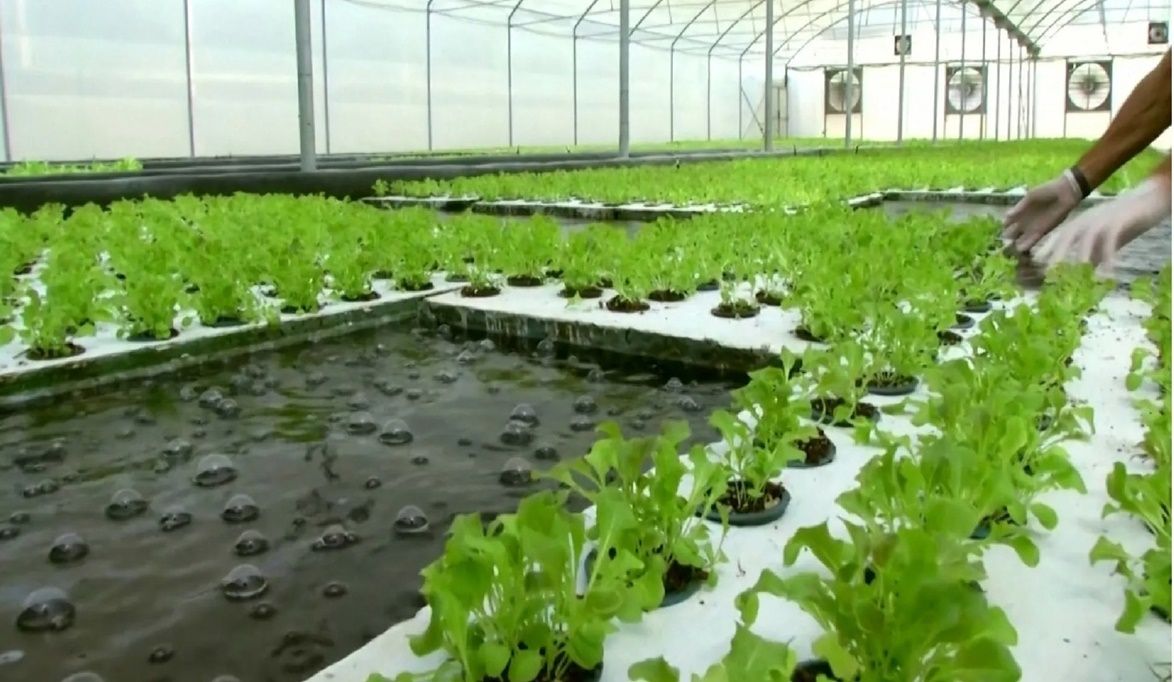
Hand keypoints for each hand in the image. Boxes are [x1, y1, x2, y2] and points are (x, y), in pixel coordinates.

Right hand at [1001, 170, 1083, 253]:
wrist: (1064, 193)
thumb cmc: (1047, 191)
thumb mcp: (1031, 196)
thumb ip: (1020, 207)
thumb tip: (1007, 216)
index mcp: (1020, 212)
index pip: (1007, 222)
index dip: (1004, 226)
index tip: (1002, 229)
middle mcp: (1025, 221)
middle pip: (1012, 233)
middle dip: (1007, 238)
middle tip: (1004, 242)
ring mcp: (1033, 227)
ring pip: (1021, 239)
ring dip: (1016, 244)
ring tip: (1011, 250)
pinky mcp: (1043, 231)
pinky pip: (1033, 239)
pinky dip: (1027, 244)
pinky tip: (1020, 248)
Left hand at [1033, 176, 1170, 270]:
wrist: (1148, 200)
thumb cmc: (1123, 222)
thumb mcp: (1103, 239)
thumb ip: (1093, 254)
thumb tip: (1082, 275)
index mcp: (1080, 223)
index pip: (1058, 237)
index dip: (1046, 250)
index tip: (1034, 265)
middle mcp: (1086, 220)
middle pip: (1066, 236)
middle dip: (1054, 254)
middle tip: (1048, 274)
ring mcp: (1101, 219)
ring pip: (1086, 238)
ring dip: (1080, 257)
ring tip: (1074, 278)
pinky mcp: (1119, 221)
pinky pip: (1110, 240)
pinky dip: (1108, 258)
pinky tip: (1107, 274)